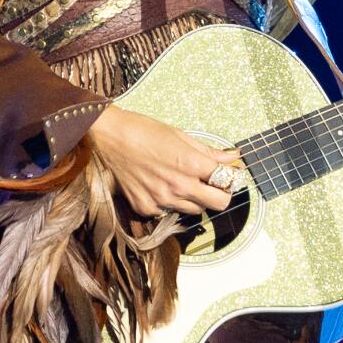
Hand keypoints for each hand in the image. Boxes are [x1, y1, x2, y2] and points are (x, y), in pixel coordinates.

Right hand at [86, 104, 241, 217]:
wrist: (109, 137)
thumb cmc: (143, 131)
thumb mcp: (180, 136)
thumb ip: (209, 152)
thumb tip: (233, 156)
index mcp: (191, 165)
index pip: (227, 183)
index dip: (231, 178)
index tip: (228, 175)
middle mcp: (179, 187)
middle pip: (218, 204)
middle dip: (219, 194)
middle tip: (211, 183)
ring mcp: (162, 200)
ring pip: (194, 210)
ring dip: (194, 198)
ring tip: (180, 180)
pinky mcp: (145, 208)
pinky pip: (168, 212)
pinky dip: (169, 202)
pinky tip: (159, 185)